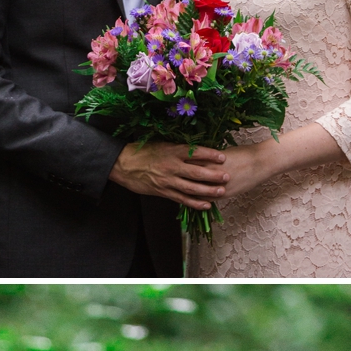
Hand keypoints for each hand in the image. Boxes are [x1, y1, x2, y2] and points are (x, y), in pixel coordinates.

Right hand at [109, 139, 229, 204]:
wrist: (123, 164)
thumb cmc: (143, 151)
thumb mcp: (162, 144)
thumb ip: (179, 149)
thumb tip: (198, 150)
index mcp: (172, 151)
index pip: (195, 153)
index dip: (210, 155)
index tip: (222, 157)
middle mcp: (171, 167)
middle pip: (196, 172)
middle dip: (213, 175)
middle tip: (227, 176)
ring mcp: (167, 181)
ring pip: (191, 188)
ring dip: (207, 191)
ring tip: (221, 191)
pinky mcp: (163, 192)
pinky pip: (181, 199)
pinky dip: (194, 203)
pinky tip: (206, 205)